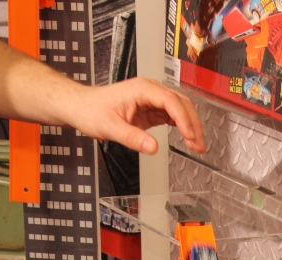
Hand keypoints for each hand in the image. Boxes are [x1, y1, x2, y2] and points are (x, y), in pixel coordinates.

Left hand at [62, 77, 205, 154]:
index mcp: (141, 89)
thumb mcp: (110, 127)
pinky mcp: (150, 109)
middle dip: (193, 123)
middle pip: (181, 102)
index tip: (190, 136)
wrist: (81, 107)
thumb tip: (153, 148)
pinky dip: (182, 127)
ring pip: (180, 109)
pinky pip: (172, 115)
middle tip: (199, 145)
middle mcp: (149, 91)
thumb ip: (133, 138)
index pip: (171, 101)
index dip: (183, 119)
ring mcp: (151, 99)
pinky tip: (187, 138)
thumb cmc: (92, 110)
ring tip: (197, 145)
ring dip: (190, 126)